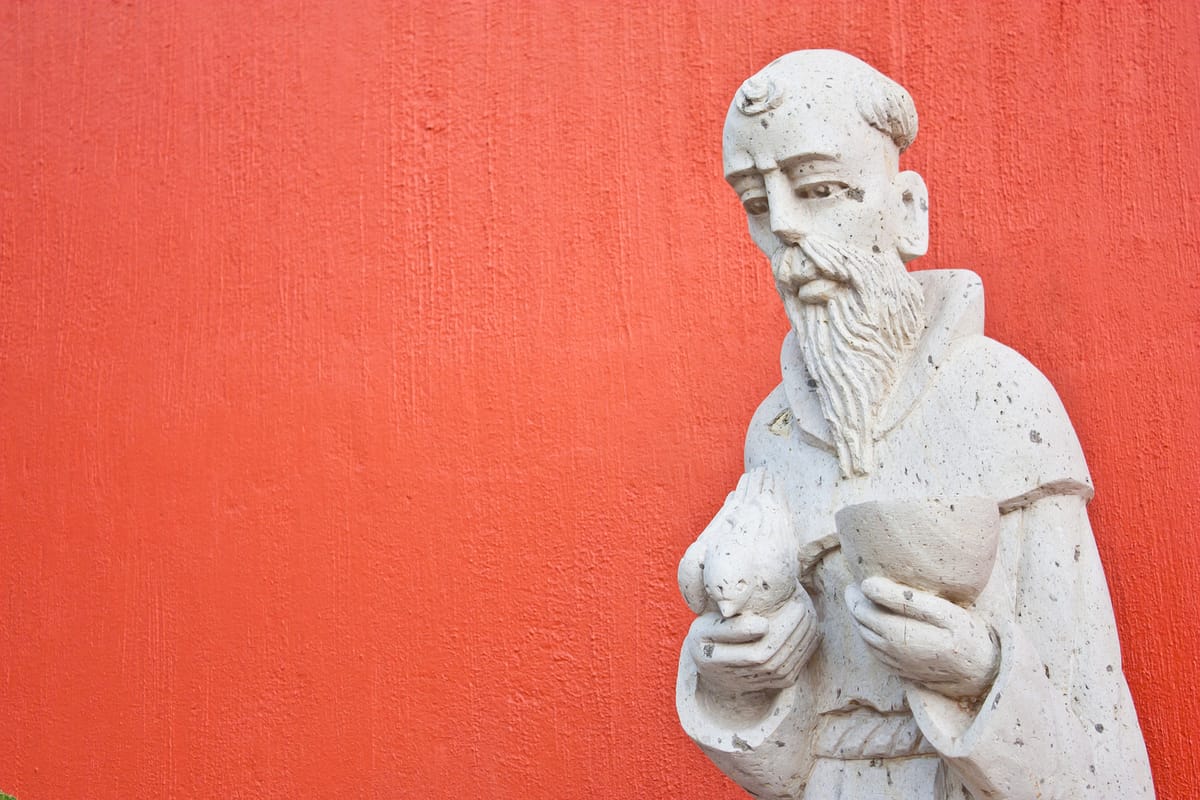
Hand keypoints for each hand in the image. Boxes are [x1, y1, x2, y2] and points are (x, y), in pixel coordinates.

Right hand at [686, 588, 818, 693]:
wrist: (714, 667)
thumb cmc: (709, 636)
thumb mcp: (706, 625)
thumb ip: (729, 624)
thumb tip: (763, 625)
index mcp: (708, 657)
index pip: (728, 644)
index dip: (750, 632)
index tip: (765, 615)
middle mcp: (729, 675)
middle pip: (764, 658)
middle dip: (785, 631)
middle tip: (798, 605)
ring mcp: (751, 683)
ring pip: (781, 666)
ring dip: (799, 639)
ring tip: (807, 613)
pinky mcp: (769, 685)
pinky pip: (790, 672)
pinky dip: (804, 651)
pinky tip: (811, 631)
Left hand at [845, 576, 998, 698]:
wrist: (984, 671)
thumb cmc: (965, 634)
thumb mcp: (940, 610)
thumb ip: (901, 598)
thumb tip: (867, 585)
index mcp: (897, 635)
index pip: (862, 611)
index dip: (856, 595)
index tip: (858, 579)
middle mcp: (891, 652)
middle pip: (861, 625)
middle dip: (855, 605)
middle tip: (854, 588)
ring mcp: (895, 665)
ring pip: (865, 639)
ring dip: (860, 621)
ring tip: (862, 602)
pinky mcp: (902, 672)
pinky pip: (875, 652)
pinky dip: (869, 636)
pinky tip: (876, 625)